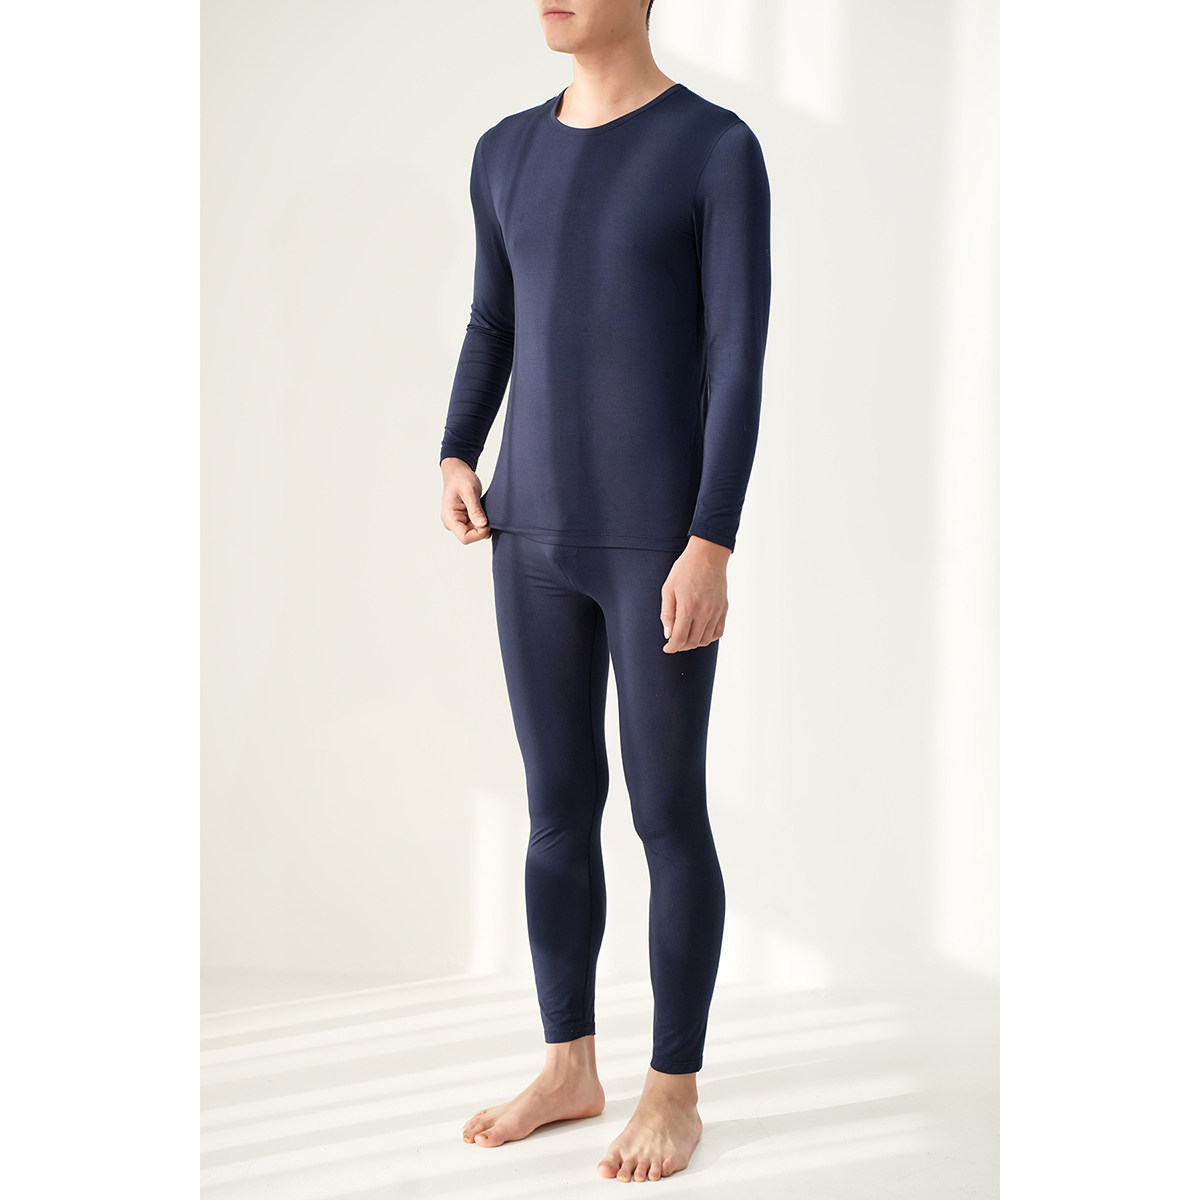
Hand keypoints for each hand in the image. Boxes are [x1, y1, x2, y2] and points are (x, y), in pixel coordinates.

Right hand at [440, 458, 490, 544]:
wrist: (456, 471)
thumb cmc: (461, 478)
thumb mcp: (470, 492)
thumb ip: (475, 510)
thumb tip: (482, 525)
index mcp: (449, 517)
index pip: (465, 538)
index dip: (479, 534)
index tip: (487, 523)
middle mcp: (450, 522)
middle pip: (469, 537)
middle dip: (481, 529)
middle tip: (486, 513)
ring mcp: (455, 522)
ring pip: (472, 533)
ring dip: (481, 524)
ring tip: (481, 509)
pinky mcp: (461, 519)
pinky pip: (473, 527)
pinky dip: (480, 521)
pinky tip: (480, 510)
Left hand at [661, 536, 731, 651]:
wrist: (708, 554)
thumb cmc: (684, 569)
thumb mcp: (668, 589)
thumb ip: (667, 614)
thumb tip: (668, 634)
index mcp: (687, 607)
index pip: (679, 638)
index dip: (671, 648)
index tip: (667, 648)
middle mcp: (704, 612)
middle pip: (692, 642)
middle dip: (681, 646)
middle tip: (674, 641)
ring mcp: (716, 611)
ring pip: (706, 640)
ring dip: (694, 642)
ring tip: (686, 636)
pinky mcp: (724, 608)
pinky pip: (718, 632)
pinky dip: (708, 637)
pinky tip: (700, 631)